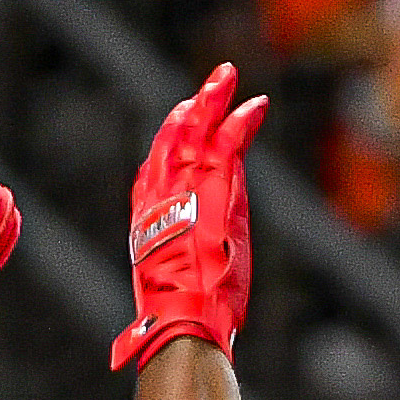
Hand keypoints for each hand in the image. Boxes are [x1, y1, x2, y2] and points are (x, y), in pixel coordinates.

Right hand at [111, 62, 269, 370]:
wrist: (185, 320)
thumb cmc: (179, 323)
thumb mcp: (170, 295)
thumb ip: (170, 283)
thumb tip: (159, 323)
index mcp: (146, 222)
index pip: (151, 174)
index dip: (165, 146)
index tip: (178, 126)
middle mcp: (159, 197)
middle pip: (170, 140)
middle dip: (188, 109)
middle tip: (207, 85)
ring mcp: (185, 188)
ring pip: (196, 130)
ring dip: (213, 99)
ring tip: (228, 75)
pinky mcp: (212, 186)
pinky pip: (226, 142)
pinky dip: (239, 120)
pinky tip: (254, 105)